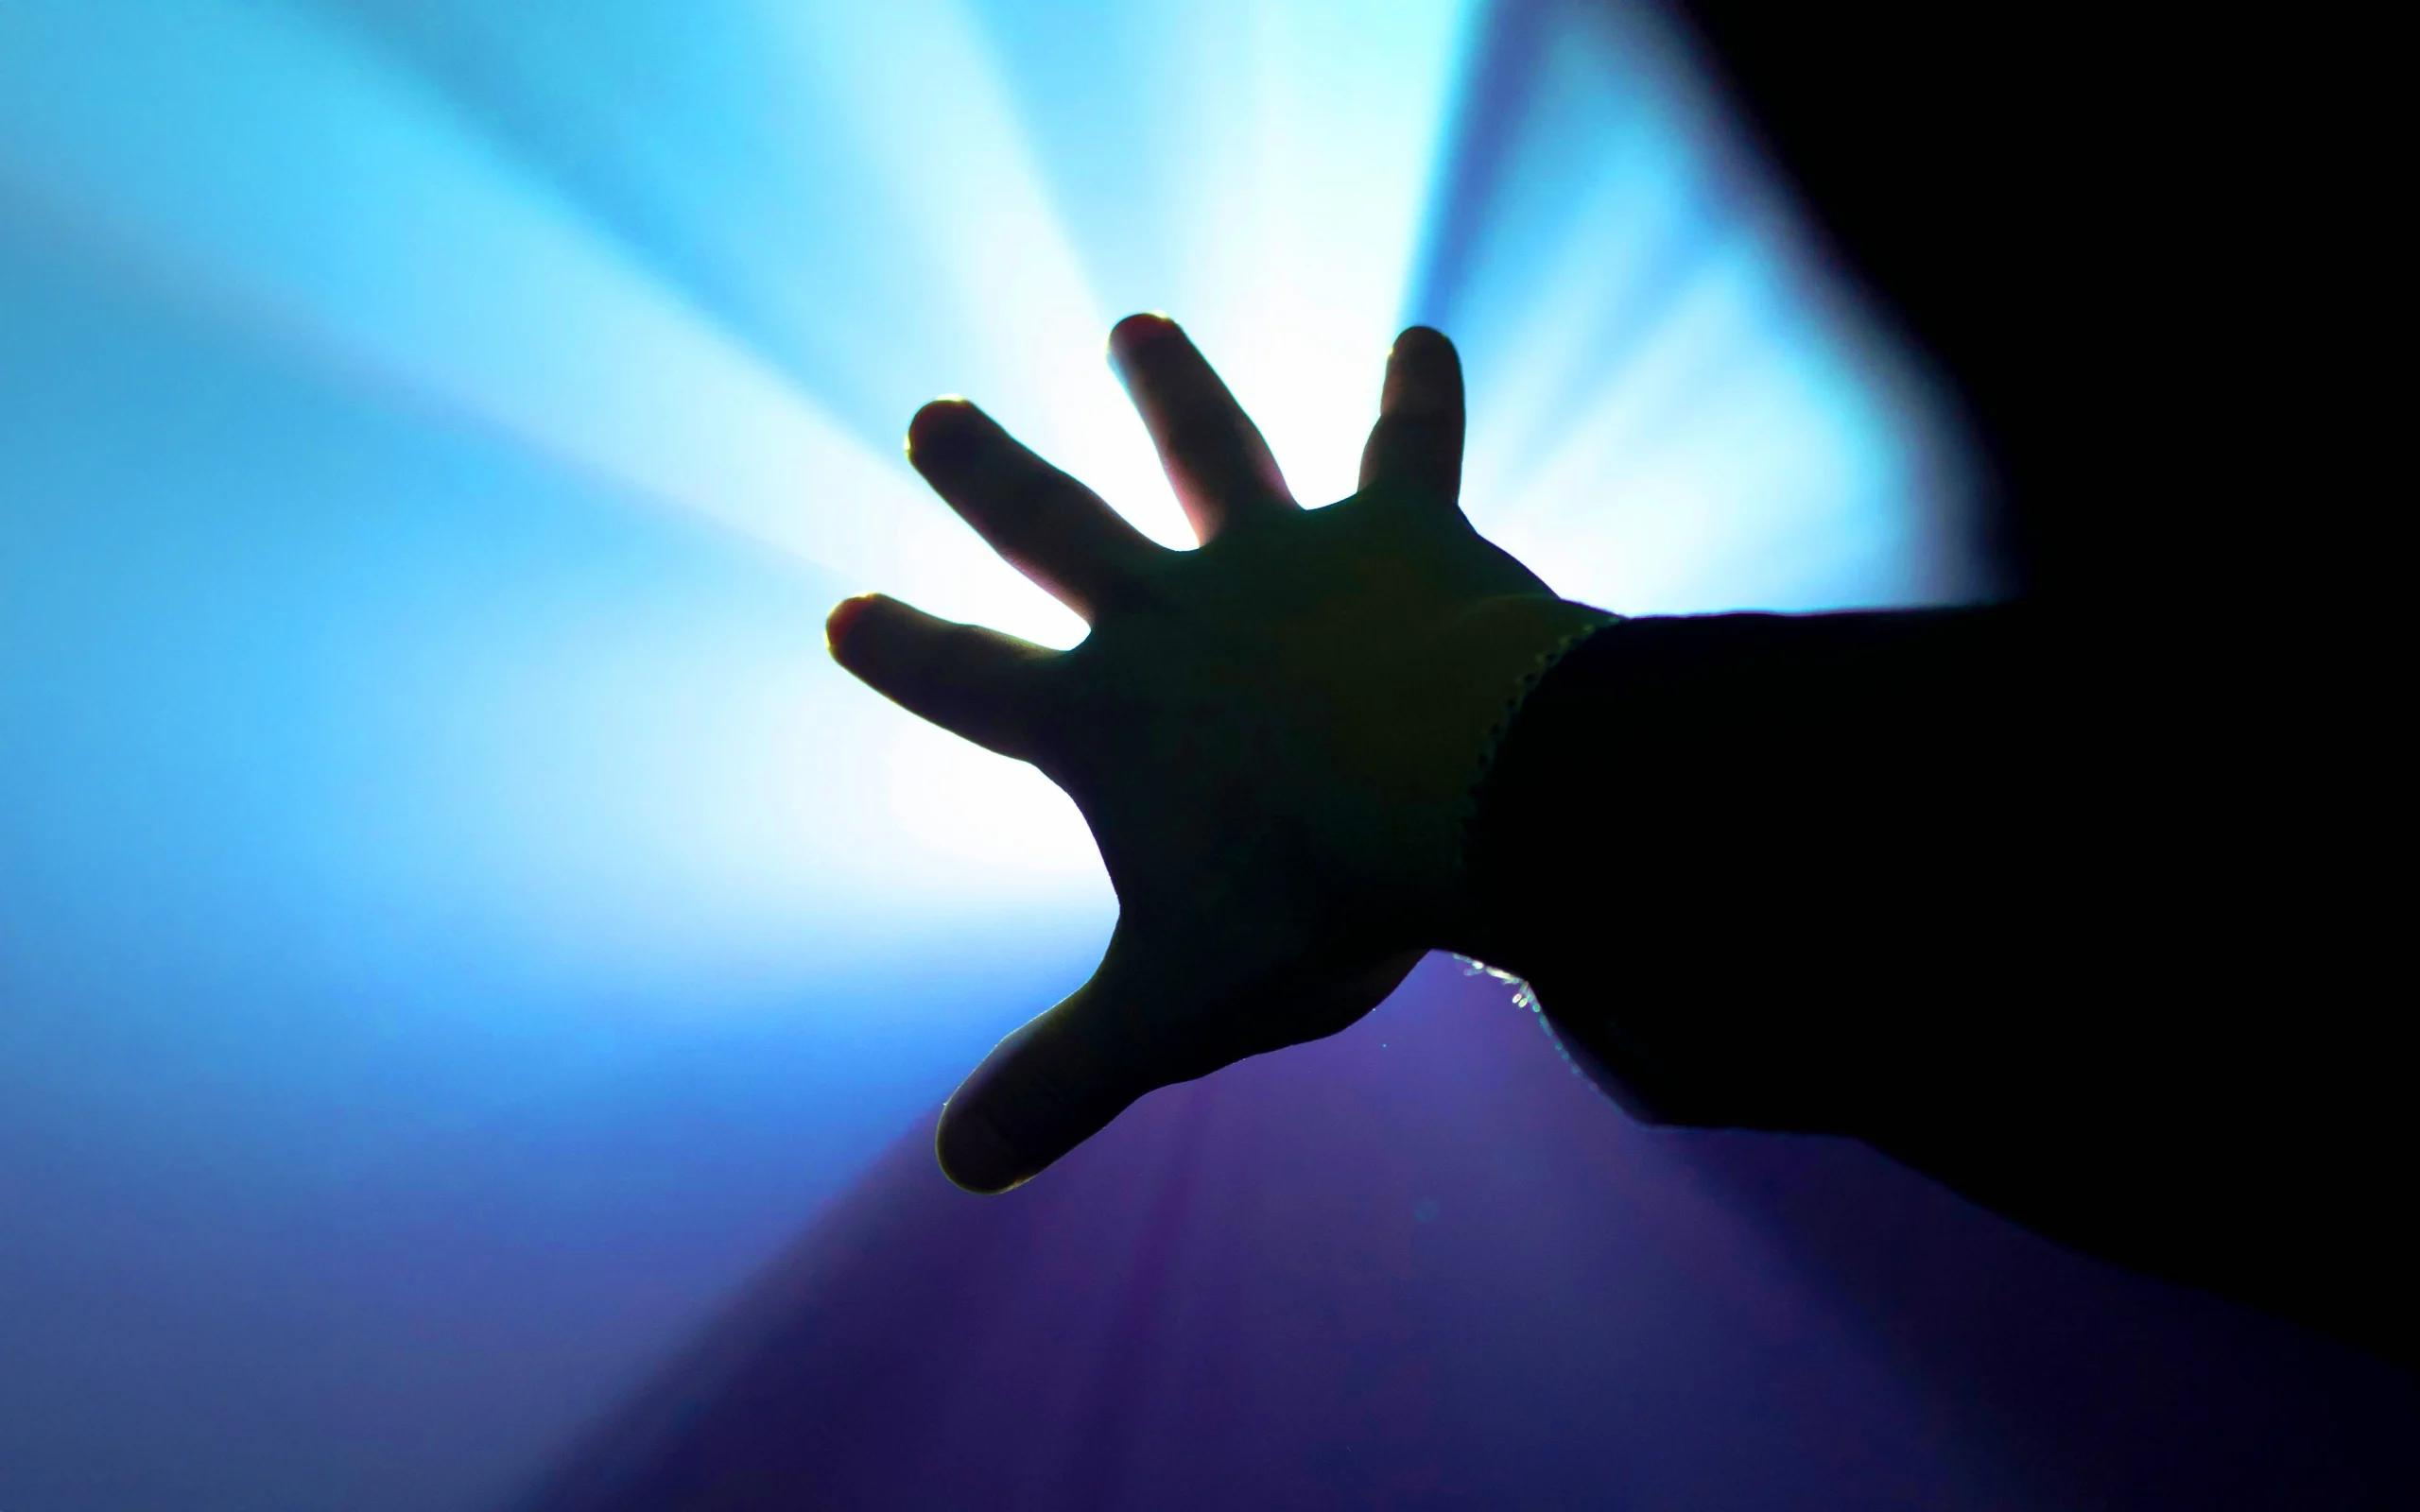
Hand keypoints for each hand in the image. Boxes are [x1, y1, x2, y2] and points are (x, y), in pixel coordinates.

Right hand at [828, 315, 1608, 1190]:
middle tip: (931, 416)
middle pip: (1056, 527)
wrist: (1463, 792)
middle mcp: (1175, 614)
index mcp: (1105, 720)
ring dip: (1172, 391)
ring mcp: (1284, 557)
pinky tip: (1426, 337)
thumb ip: (1067, 1079)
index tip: (844, 614)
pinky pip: (1409, 449)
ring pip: (1212, 453)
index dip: (907, 655)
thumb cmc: (1311, 900)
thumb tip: (959, 1171)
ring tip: (1139, 327)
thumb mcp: (1175, 1009)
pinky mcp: (1401, 529)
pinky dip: (1417, 395)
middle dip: (988, 476)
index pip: (973, 683)